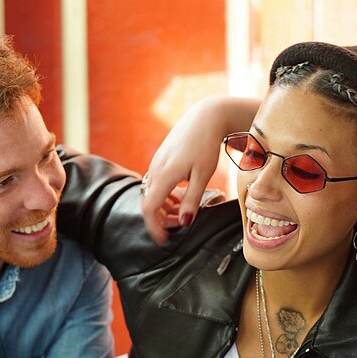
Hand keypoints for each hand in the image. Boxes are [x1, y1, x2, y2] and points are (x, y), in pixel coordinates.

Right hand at [141, 96, 258, 243]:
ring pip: (152, 193)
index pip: (149, 208)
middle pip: (149, 203)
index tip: (163, 240)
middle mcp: (155, 170)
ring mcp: (155, 164)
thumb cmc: (207, 145)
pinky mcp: (159, 160)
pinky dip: (165, 195)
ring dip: (164, 207)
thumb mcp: (203, 175)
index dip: (154, 227)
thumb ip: (192, 200)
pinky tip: (179, 196)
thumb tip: (184, 223)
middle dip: (161, 219)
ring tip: (182, 212)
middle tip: (179, 226)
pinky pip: (156, 184)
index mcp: (164, 175)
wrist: (205, 117)